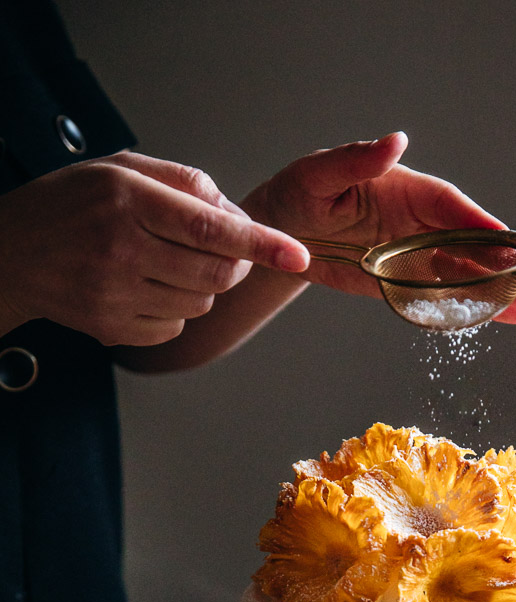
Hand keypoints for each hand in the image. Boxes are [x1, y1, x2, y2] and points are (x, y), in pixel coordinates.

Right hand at [0, 151, 309, 345]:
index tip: (298, 253)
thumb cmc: (71, 204)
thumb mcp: (121, 170)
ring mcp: (116, 294)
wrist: (11, 254)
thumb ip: (185, 183)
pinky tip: (145, 287)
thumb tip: (239, 217)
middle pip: (216, 272)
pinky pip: (176, 326)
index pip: (211, 227)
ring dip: (202, 285)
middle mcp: (121, 248)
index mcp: (127, 198)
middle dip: (236, 264)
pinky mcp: (113, 329)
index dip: (261, 243)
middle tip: (225, 250)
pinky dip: (175, 309)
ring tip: (166, 262)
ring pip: (201, 302)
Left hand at [244, 133, 515, 324]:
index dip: (484, 226)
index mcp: (408, 190)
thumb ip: (358, 160)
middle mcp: (421, 224)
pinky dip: (475, 308)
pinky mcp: (407, 283)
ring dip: (501, 291)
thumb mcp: (322, 172)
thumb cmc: (301, 191)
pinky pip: (446, 298)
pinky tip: (508, 317)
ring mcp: (417, 255)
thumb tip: (395, 141)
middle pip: (472, 245)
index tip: (513, 243)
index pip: (453, 209)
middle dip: (506, 264)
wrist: (283, 229)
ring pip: (467, 275)